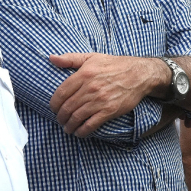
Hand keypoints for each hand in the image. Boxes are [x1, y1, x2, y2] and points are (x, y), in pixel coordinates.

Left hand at [49, 53, 166, 136]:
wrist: (138, 74)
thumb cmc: (114, 65)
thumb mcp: (91, 57)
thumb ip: (70, 59)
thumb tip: (51, 58)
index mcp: (83, 74)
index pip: (61, 93)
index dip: (54, 104)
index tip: (53, 108)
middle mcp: (90, 88)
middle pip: (67, 107)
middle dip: (60, 117)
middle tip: (60, 120)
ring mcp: (100, 100)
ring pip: (77, 118)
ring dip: (69, 126)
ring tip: (67, 128)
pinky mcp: (109, 111)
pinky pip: (91, 125)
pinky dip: (82, 131)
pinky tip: (79, 132)